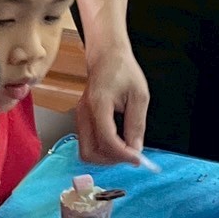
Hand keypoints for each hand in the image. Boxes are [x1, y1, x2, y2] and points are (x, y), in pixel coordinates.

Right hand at [75, 39, 149, 165]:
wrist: (106, 57)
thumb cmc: (123, 71)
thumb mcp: (139, 96)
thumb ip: (136, 124)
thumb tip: (136, 149)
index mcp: (98, 105)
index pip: (107, 140)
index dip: (123, 154)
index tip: (138, 159)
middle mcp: (84, 114)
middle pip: (90, 152)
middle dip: (112, 160)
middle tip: (130, 156)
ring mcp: (80, 118)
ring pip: (87, 151)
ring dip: (106, 157)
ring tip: (124, 151)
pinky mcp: (82, 120)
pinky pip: (88, 143)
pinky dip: (102, 150)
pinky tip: (117, 144)